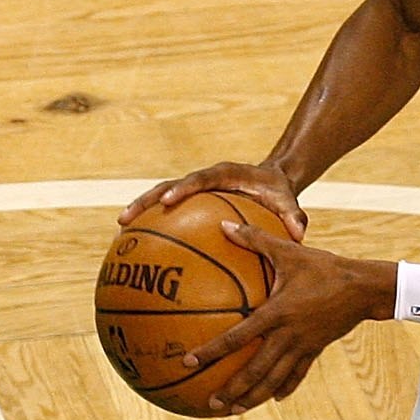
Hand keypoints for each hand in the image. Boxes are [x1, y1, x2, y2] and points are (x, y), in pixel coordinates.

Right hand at [119, 160, 308, 240]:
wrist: (270, 181)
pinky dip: (152, 225)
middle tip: (126, 218)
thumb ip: (293, 216)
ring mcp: (193, 190)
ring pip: (160, 197)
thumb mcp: (288, 202)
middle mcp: (203, 179)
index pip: (200, 178)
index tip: (169, 201)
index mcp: (224, 174)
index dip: (183, 188)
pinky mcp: (189, 201)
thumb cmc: (278, 193)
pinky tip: (137, 246)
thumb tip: (299, 235)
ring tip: (120, 230)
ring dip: (140, 211)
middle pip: (168, 186)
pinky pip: (167, 212)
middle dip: (147, 200)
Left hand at [187, 221, 395, 412]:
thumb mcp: (288, 251)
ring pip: (273, 380)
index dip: (212, 351)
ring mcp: (302, 347)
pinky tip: (274, 398)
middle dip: (232, 389)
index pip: (237, 337)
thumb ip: (254, 239)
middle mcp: (287, 336)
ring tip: (233, 410)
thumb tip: (223, 225)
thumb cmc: (324, 267)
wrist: (364, 288)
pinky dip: (284, 387)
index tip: (189, 361)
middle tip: (211, 404)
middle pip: (255, 371)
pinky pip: (297, 375)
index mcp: (276, 313)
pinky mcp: (315, 350)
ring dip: (253, 397)